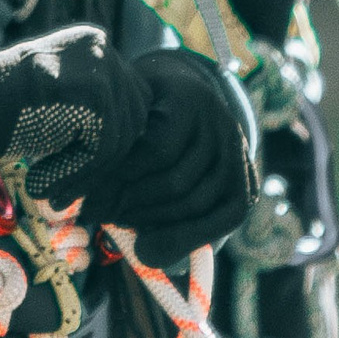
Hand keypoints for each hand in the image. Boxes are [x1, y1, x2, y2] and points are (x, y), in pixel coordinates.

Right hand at [0, 25, 150, 203]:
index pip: (128, 98)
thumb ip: (91, 106)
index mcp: (94, 44)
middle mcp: (102, 48)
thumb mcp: (54, 96)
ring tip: (49, 189)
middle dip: (103, 159)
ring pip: (119, 137)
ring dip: (86, 173)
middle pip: (132, 117)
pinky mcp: (95, 94)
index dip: (108, 141)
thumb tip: (127, 144)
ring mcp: (100, 67)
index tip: (77, 170)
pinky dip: (75, 174)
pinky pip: (102, 149)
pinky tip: (43, 182)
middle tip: (67, 187)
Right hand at [87, 51, 255, 267]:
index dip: (181, 239)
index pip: (227, 216)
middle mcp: (237, 148)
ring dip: (130, 198)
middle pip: (195, 202)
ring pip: (175, 181)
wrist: (156, 81)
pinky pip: (159, 153)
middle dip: (143, 217)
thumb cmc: (159, 146)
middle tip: (101, 219)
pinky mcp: (190, 102)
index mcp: (241, 174)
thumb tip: (148, 256)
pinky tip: (104, 173)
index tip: (140, 252)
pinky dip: (127, 170)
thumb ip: (166, 221)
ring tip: (96, 201)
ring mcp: (216, 121)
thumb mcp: (170, 186)